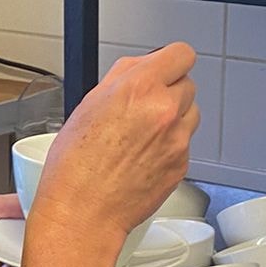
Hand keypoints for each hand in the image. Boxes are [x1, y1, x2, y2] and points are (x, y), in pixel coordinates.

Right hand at [30, 45, 198, 249]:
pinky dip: (170, 146)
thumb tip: (139, 67)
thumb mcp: (87, 104)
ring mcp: (177, 140)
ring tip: (143, 135)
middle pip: (188, 84)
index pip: (181, 54)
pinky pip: (185, 143)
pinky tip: (143, 157)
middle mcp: (164, 110)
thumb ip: (121, 78)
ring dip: (174, 118)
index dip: (170, 61)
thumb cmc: (74, 166)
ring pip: (190, 114)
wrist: (83, 212)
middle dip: (168, 91)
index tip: (164, 68)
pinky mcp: (182, 164)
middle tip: (144, 107)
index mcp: (139, 88)